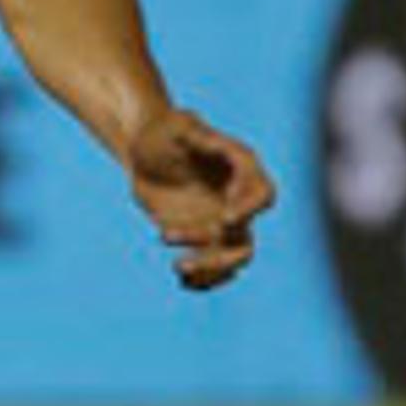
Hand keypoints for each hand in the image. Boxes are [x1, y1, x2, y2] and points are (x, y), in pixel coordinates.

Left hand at [128, 103, 273, 291]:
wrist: (143, 152)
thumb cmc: (162, 132)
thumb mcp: (176, 127)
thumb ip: (196, 134)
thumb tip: (217, 145)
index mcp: (242, 170)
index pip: (261, 194)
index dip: (249, 209)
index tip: (224, 218)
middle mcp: (238, 200)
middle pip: (246, 237)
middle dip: (225, 254)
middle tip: (193, 254)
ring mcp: (223, 223)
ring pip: (231, 258)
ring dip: (210, 269)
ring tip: (179, 266)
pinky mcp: (203, 238)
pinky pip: (212, 268)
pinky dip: (202, 279)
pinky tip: (182, 279)